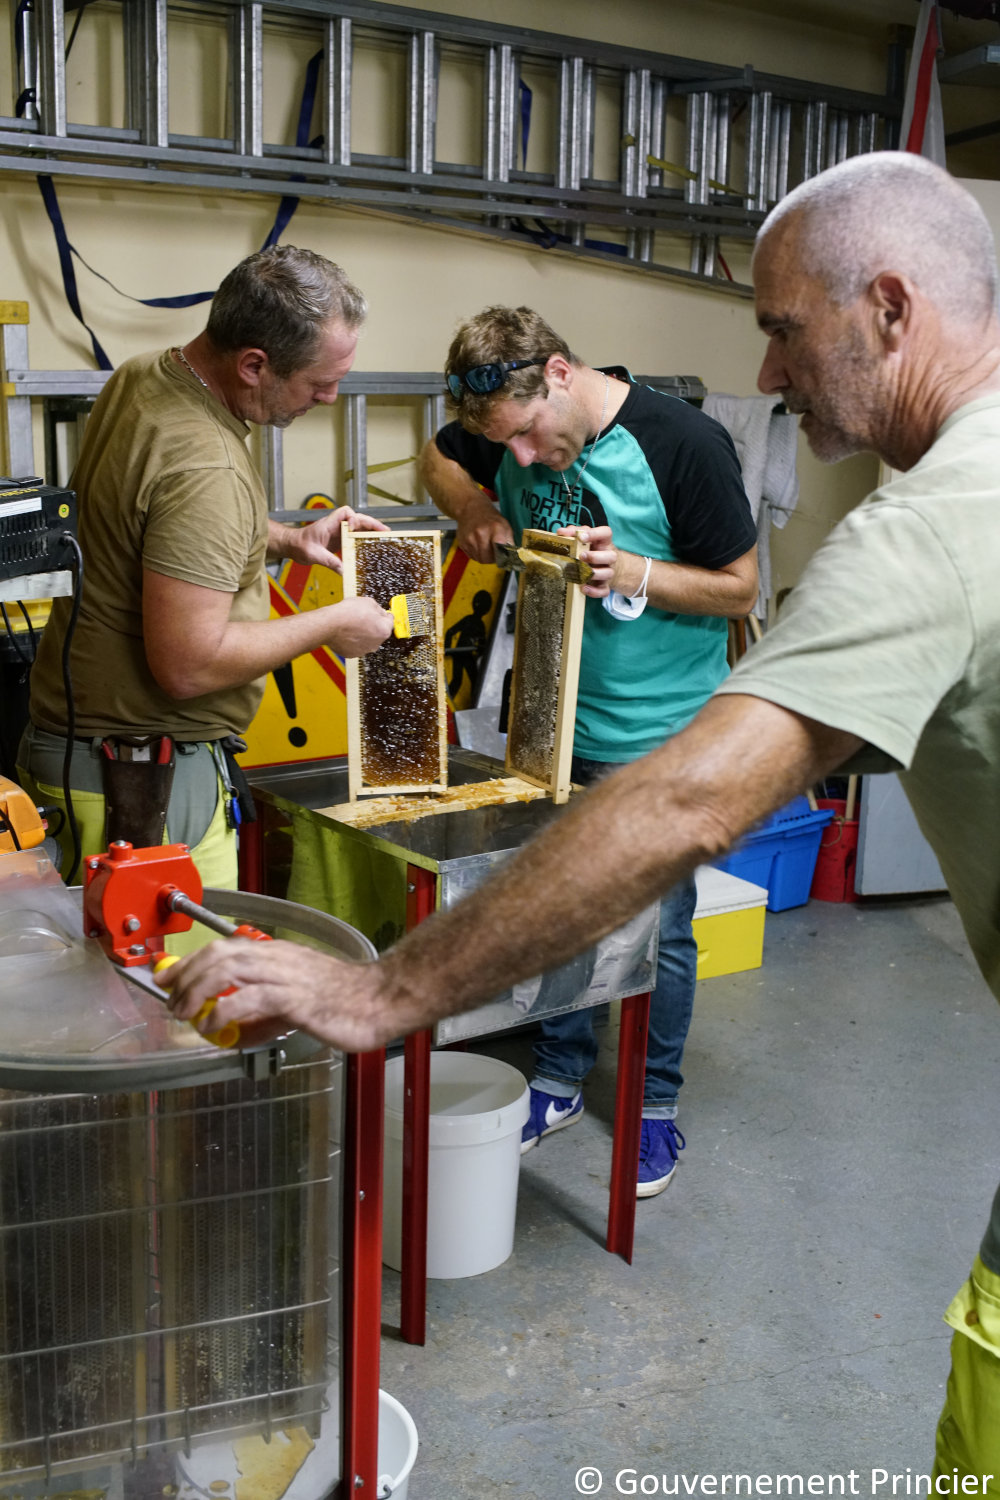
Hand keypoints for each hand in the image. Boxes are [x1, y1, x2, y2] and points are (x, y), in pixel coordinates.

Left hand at [159, 937, 392, 1051]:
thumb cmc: (345, 1000)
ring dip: (197, 989)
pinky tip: (212, 1026)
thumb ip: (264, 1012)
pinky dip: (222, 1011)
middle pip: (219, 953)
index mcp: (277, 954)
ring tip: (183, 1013)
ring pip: (228, 967)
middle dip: (186, 973)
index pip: (223, 948)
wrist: (382, 998)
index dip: (190, 962)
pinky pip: (249, 998)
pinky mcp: (295, 997)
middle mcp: (277, 958)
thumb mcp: (295, 1001)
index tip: (168, 979)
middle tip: (169, 998)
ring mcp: (286, 975)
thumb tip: (234, 1030)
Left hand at [289, 507, 390, 572]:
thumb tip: (343, 570)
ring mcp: (338, 531)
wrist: (293, 545)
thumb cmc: (299, 545)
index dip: (353, 519)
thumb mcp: (313, 555)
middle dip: (372, 524)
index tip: (354, 529)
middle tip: (385, 531)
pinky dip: (364, 539)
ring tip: (384, 536)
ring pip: (358, 527)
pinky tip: (372, 544)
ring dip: (371, 530)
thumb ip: (328, 561)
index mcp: (329, 524)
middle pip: (358, 519)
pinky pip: (354, 536)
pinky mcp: (339, 539)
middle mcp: (336, 525)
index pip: (345, 512)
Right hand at [325, 596, 393, 655]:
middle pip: (378, 632)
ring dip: (363, 633)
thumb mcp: (368, 602)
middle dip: (373, 625)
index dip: (385, 615)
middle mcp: (376, 643)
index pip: (390, 621)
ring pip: (367, 640)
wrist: (330, 624)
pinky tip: (347, 632)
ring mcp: (364, 650)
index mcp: (384, 630)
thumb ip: (378, 608)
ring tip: (352, 624)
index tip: (382, 613)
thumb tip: (380, 612)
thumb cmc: (348, 613)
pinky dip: (353, 640)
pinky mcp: (352, 654)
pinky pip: (356, 645)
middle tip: (363, 617)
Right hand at [457, 496, 513, 564]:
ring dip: (484, 557)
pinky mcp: (462, 543)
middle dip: (492, 559)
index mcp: (495, 528)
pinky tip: (478, 545)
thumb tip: (512, 556)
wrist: (471, 508)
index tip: (503, 556)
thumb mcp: (504, 525)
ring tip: (486, 547)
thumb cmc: (490, 518)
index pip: (499, 549)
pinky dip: (477, 554)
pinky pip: (472, 557)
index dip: (502, 556)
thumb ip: (509, 541)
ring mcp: (470, 539)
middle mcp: (481, 533)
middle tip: (494, 553)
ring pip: (480, 559)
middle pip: (488, 558)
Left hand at [557, 524, 615, 597]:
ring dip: (595, 573)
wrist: (607, 568)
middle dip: (596, 557)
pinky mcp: (605, 585)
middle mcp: (609, 556)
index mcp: (604, 542)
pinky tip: (583, 588)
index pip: (606, 533)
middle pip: (611, 556)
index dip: (595, 533)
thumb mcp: (585, 539)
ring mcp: (608, 571)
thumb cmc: (591, 550)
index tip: (581, 537)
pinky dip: (594, 591)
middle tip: (581, 556)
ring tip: (581, 573)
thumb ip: (573, 533)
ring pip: (608, 573)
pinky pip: (604, 590)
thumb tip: (560, 532)